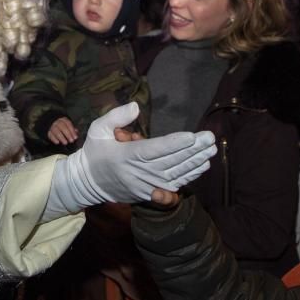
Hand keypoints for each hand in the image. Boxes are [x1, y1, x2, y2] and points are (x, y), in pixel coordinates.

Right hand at [44, 103, 214, 217]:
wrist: (87, 183)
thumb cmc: (95, 151)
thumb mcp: (98, 128)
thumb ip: (116, 116)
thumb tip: (135, 106)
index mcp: (126, 156)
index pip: (154, 149)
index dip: (174, 144)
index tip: (192, 136)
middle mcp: (137, 173)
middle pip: (170, 162)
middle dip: (193, 151)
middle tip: (210, 138)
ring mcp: (145, 185)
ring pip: (175, 174)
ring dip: (195, 163)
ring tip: (211, 150)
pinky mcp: (149, 193)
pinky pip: (173, 185)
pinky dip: (189, 176)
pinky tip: (203, 166)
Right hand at [48, 117, 78, 144]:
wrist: (50, 123)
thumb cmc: (61, 125)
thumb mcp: (67, 125)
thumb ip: (72, 128)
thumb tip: (76, 132)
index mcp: (63, 119)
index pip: (68, 124)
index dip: (72, 131)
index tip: (75, 137)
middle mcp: (57, 122)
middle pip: (62, 127)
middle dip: (68, 134)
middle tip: (71, 140)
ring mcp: (52, 126)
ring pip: (56, 131)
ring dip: (61, 138)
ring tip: (65, 143)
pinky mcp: (48, 131)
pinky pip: (50, 135)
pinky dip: (54, 139)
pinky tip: (58, 142)